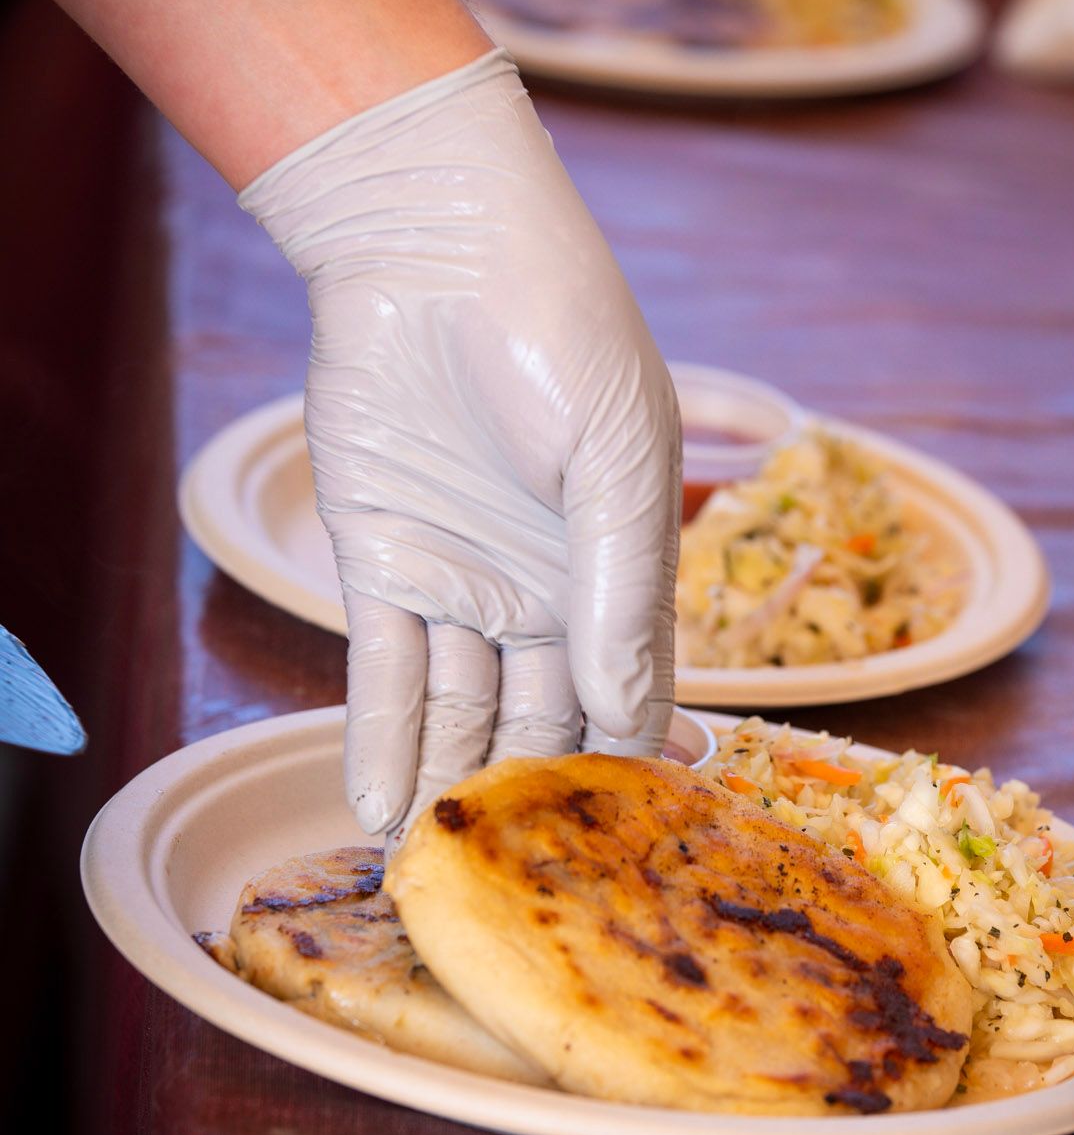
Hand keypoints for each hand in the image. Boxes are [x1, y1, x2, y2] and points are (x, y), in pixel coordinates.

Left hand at [241, 49, 679, 839]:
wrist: (433, 243)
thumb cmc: (556, 329)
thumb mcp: (613, 457)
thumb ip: (620, 586)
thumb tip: (632, 708)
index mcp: (619, 565)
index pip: (632, 694)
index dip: (627, 772)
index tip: (623, 862)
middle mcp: (543, 587)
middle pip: (542, 720)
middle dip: (531, 800)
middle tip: (520, 892)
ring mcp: (461, 578)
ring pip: (460, 711)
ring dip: (450, 788)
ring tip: (438, 874)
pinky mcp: (383, 561)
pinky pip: (384, 672)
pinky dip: (381, 737)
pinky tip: (380, 806)